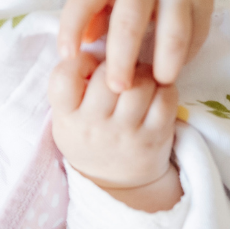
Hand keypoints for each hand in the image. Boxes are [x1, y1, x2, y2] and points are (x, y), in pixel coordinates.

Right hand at [50, 53, 181, 211]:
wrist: (113, 185)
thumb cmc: (87, 136)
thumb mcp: (65, 116)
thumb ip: (71, 86)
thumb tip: (92, 43)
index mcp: (66, 117)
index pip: (64, 77)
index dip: (78, 61)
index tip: (87, 63)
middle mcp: (93, 127)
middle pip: (107, 76)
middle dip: (117, 63)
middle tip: (121, 67)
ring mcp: (126, 134)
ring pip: (140, 84)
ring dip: (144, 73)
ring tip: (140, 78)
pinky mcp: (154, 138)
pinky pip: (165, 98)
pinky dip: (165, 87)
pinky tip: (157, 90)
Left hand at [58, 0, 223, 92]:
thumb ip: (93, 12)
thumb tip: (83, 46)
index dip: (71, 27)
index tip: (67, 56)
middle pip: (129, 23)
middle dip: (121, 59)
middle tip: (117, 88)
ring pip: (173, 31)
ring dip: (165, 61)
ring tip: (158, 83)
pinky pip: (197, 33)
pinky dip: (186, 56)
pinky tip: (175, 69)